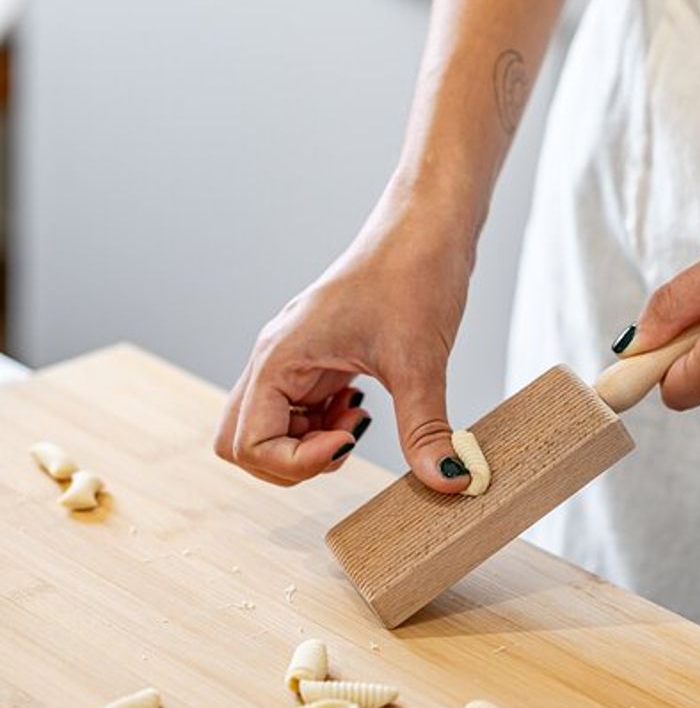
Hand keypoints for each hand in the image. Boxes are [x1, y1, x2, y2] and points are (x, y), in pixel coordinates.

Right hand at [215, 188, 475, 490]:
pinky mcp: (319, 358)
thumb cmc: (413, 275)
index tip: (350, 441)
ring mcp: (295, 358)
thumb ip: (427, 429)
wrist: (428, 227)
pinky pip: (299, 410)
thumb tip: (450, 480)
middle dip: (291, 462)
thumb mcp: (421, 364)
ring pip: (270, 428)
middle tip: (345, 444)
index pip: (246, 442)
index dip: (296, 462)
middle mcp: (275, 358)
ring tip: (359, 422)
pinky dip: (324, 425)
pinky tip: (363, 408)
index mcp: (279, 357)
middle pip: (241, 441)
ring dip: (308, 445)